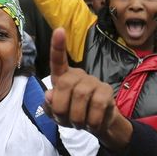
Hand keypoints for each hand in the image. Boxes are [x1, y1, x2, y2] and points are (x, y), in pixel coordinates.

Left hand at [44, 28, 131, 149]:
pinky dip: (92, 121)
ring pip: (81, 96)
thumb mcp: (55, 114)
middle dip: (62, 108)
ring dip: (77, 118)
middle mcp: (78, 75)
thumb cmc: (71, 114)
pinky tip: (92, 123)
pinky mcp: (107, 91)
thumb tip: (50, 95)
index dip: (57, 46)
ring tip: (80, 123)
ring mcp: (93, 81)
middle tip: (66, 120)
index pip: (58, 60)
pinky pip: (97, 106)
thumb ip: (49, 105)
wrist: (96, 125)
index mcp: (62, 77)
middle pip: (65, 85)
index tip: (59, 30)